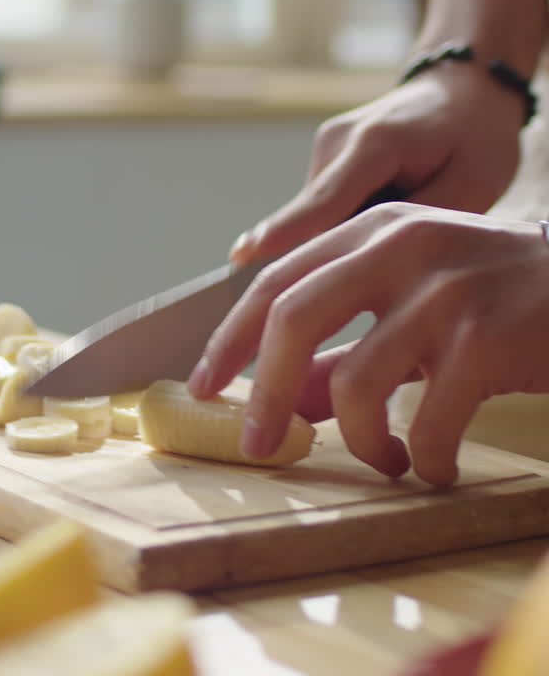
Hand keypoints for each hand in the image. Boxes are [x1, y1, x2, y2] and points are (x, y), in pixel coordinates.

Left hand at [189, 202, 548, 485]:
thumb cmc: (499, 303)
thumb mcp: (412, 311)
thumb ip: (343, 352)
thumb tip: (277, 404)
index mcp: (370, 232)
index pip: (273, 283)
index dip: (228, 340)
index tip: (201, 388)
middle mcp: (399, 245)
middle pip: (291, 317)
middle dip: (260, 391)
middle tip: (254, 446)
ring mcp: (445, 287)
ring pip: (355, 383)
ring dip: (361, 442)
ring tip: (384, 460)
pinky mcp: (489, 334)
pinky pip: (427, 420)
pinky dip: (424, 458)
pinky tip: (437, 467)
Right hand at [229, 66, 525, 266]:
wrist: (463, 86)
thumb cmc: (476, 137)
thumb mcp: (473, 185)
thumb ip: (411, 224)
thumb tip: (351, 257)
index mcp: (377, 143)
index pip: (325, 199)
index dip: (286, 231)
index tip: (242, 254)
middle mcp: (336, 141)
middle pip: (318, 219)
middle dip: (341, 248)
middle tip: (388, 257)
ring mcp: (323, 147)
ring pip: (320, 217)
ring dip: (352, 232)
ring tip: (404, 213)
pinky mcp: (320, 159)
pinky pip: (325, 208)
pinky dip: (350, 219)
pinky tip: (387, 205)